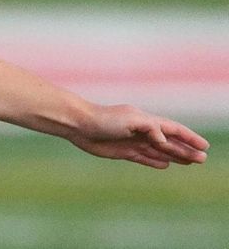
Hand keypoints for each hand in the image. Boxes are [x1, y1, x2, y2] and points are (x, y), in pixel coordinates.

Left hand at [68, 103, 208, 168]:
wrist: (79, 125)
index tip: (204, 146)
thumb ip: (149, 128)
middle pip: (169, 142)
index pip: (173, 129)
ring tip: (190, 162)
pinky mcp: (123, 152)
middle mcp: (142, 131)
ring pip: (159, 151)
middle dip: (185, 149)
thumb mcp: (130, 120)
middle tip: (202, 159)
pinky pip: (144, 158)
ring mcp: (133, 142)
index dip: (189, 137)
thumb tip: (164, 139)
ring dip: (175, 156)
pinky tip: (165, 165)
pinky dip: (155, 161)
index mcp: (146, 121)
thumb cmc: (104, 119)